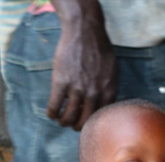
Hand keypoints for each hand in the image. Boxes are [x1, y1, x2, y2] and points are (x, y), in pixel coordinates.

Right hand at [47, 1, 116, 129]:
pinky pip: (55, 106)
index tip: (85, 123)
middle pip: (83, 122)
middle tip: (71, 124)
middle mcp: (94, 94)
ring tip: (60, 120)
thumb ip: (110, 90)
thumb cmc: (100, 49)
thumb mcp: (113, 72)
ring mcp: (77, 89)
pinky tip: (51, 113)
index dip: (91, 124)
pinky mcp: (61, 82)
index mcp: (108, 93)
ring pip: (68, 117)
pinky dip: (52, 113)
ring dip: (63, 122)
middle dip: (76, 126)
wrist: (84, 32)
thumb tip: (106, 107)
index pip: (100, 119)